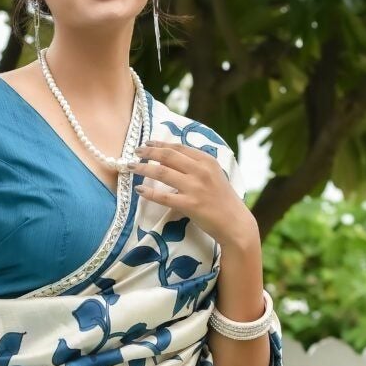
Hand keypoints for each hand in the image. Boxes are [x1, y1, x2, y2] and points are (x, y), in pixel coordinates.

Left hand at [133, 138, 257, 249]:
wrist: (235, 223)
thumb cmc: (223, 200)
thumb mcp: (214, 175)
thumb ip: (197, 165)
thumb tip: (171, 159)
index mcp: (207, 161)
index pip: (178, 148)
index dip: (160, 144)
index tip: (147, 143)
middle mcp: (200, 171)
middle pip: (168, 156)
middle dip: (148, 152)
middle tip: (135, 152)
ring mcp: (195, 188)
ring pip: (162, 172)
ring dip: (143, 168)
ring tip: (131, 167)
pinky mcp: (190, 205)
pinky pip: (164, 197)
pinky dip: (149, 192)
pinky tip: (139, 190)